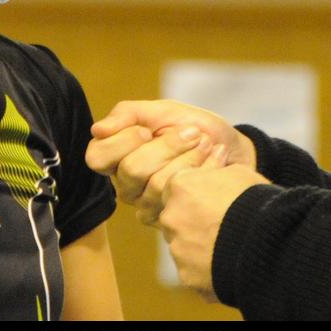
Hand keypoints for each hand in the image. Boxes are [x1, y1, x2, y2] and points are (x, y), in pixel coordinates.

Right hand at [87, 100, 256, 218]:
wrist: (232, 148)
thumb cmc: (195, 127)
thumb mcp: (164, 111)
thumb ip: (129, 114)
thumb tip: (97, 129)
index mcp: (116, 156)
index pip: (97, 156)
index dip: (124, 140)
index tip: (150, 130)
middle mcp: (125, 184)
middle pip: (131, 170)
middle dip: (168, 146)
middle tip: (192, 133)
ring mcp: (146, 204)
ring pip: (157, 185)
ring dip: (189, 157)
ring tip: (206, 144)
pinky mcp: (169, 219)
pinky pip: (179, 198)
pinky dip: (202, 171)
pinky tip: (214, 160)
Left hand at [158, 158, 268, 299]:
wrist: (266, 240)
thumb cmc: (254, 200)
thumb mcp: (237, 172)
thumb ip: (215, 171)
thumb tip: (216, 164)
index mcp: (180, 186)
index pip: (175, 189)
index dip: (194, 195)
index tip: (211, 201)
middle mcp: (171, 217)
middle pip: (175, 218)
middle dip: (191, 221)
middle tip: (219, 225)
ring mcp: (177, 248)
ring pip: (182, 246)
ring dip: (197, 246)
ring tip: (227, 247)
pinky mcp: (186, 275)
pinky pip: (193, 270)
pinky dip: (205, 269)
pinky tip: (227, 265)